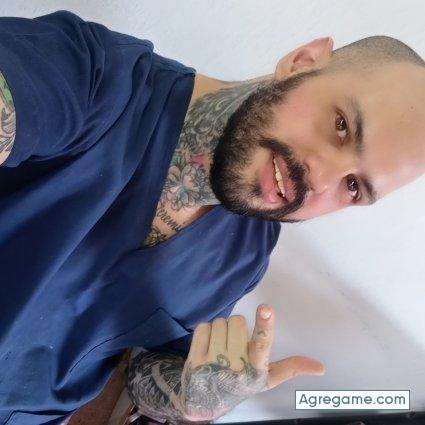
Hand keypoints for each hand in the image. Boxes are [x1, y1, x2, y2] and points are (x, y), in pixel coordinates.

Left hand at [177, 304, 324, 421]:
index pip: (263, 342)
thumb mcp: (266, 378)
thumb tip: (321, 367)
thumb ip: (291, 367)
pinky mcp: (196, 357)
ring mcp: (214, 362)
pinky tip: (207, 347)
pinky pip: (203, 326)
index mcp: (256, 367)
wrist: (205, 400)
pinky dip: (205, 332)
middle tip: (234, 344)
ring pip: (220, 322)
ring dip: (220, 330)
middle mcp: (236, 365)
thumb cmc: (241, 383)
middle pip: (238, 321)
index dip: (266, 324)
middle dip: (236, 328)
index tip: (266, 308)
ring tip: (221, 347)